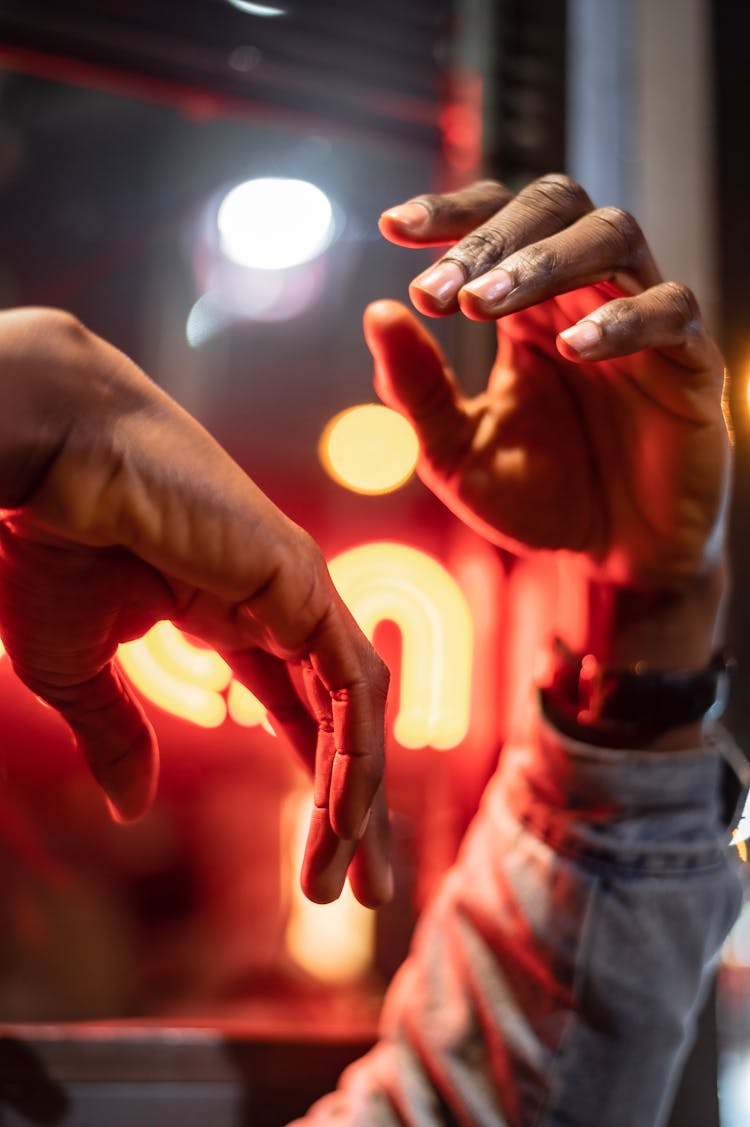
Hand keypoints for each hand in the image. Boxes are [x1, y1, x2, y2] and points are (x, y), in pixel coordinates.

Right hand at [0, 308, 390, 905]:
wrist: (44, 459)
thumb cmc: (50, 544)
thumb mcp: (76, 670)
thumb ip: (116, 736)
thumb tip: (135, 808)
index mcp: (233, 619)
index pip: (296, 716)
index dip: (314, 789)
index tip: (317, 870)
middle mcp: (280, 606)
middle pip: (337, 722)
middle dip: (353, 809)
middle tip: (363, 892)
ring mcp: (298, 589)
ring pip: (355, 710)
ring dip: (358, 798)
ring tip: (349, 881)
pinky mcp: (302, 579)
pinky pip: (350, 682)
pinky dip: (354, 752)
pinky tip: (348, 814)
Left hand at [365, 175, 730, 670]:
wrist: (609, 561)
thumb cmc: (534, 501)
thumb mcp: (455, 452)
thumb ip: (416, 389)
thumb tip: (377, 311)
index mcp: (526, 309)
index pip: (496, 222)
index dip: (450, 214)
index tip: (393, 228)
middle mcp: (585, 297)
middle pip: (553, 205)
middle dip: (488, 239)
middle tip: (436, 291)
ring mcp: (642, 321)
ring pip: (612, 236)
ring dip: (542, 263)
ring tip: (482, 308)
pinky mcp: (688, 362)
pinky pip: (669, 311)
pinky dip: (621, 319)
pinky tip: (571, 349)